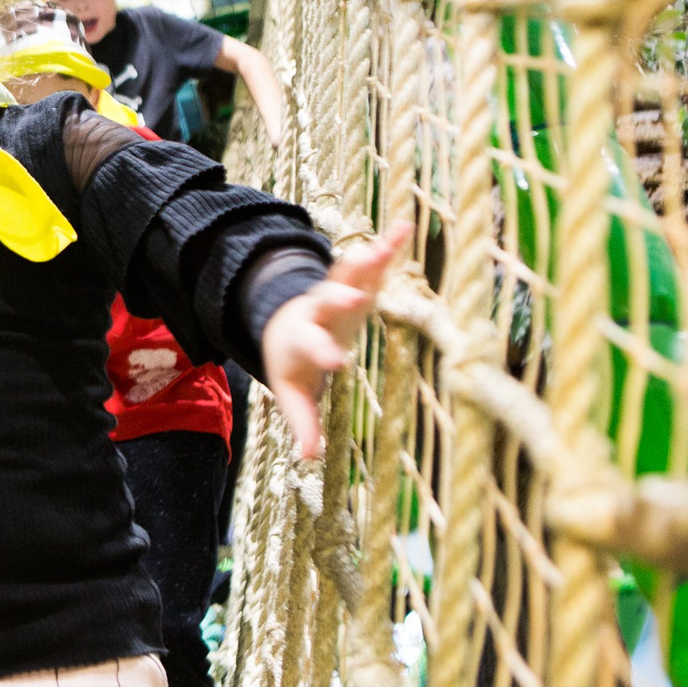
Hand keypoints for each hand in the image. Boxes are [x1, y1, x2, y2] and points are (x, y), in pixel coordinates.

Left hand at [259, 223, 410, 458]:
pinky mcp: (354, 280)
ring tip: (386, 245)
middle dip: (340, 299)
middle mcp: (320, 310)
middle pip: (328, 302)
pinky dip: (387, 246)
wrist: (283, 321)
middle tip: (354, 297)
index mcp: (305, 339)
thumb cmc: (293, 362)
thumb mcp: (292, 393)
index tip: (339, 362)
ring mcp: (337, 291)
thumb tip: (309, 459)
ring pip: (349, 273)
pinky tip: (405, 227)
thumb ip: (302, 423)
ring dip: (366, 260)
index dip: (324, 354)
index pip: (313, 347)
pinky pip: (371, 261)